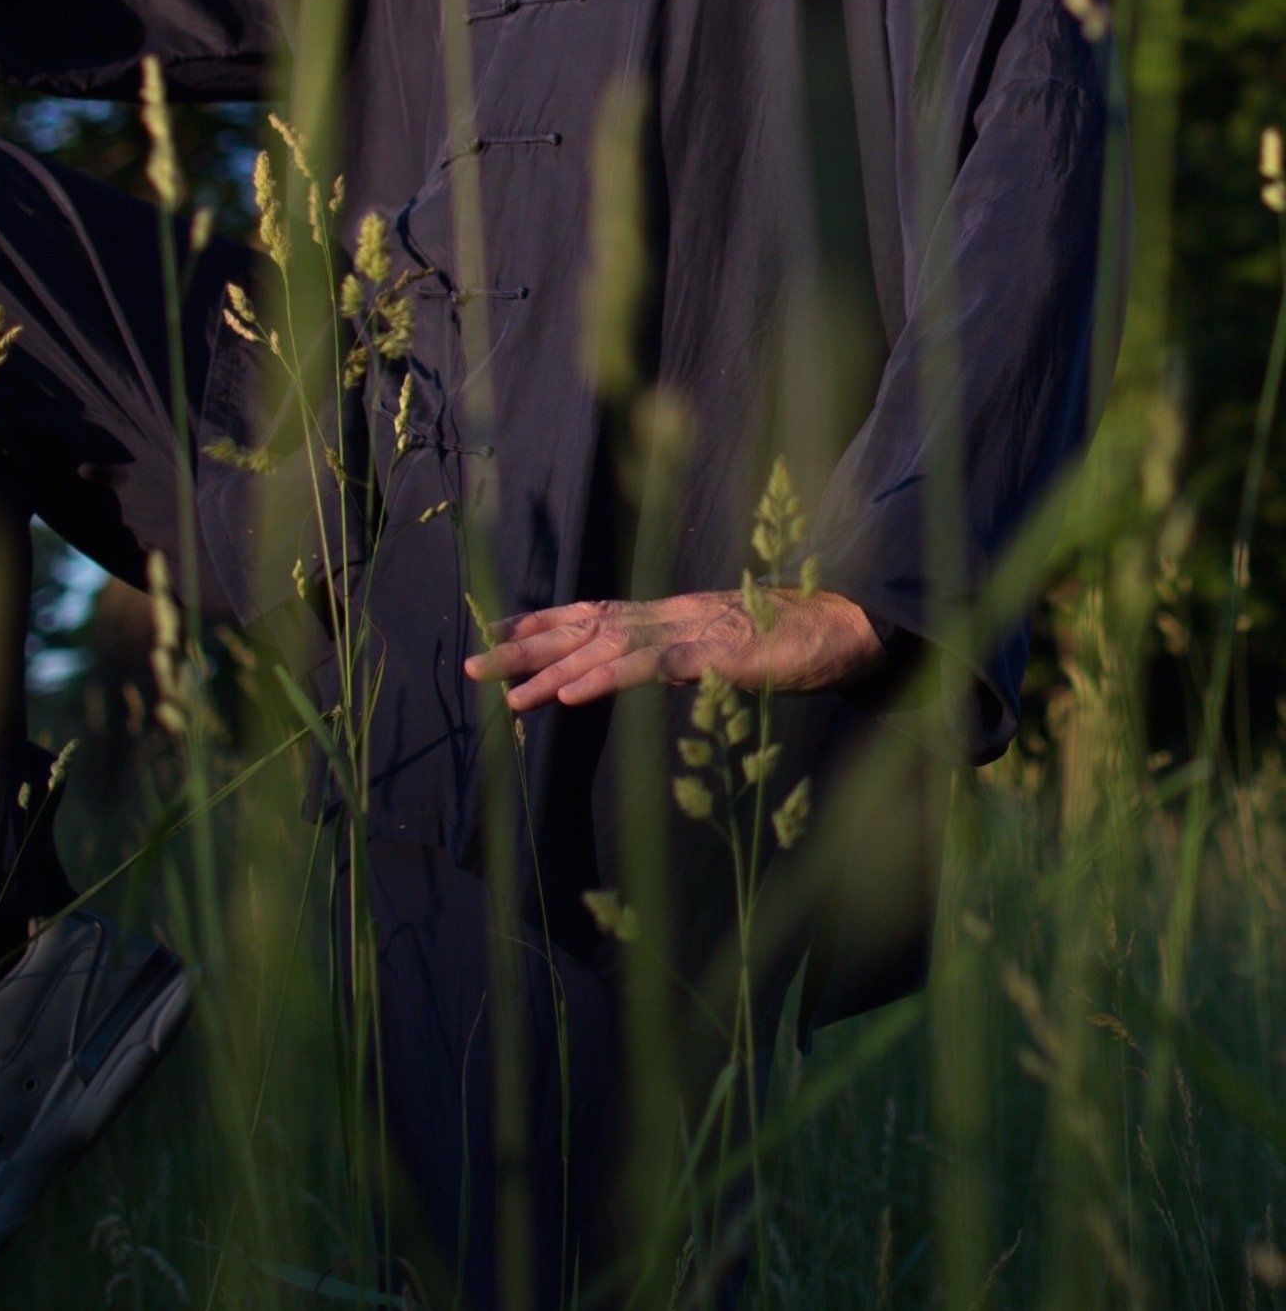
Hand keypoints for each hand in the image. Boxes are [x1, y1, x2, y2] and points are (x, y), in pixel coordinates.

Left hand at [464, 587, 883, 710]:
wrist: (840, 629)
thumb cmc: (783, 642)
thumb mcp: (718, 649)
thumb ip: (679, 657)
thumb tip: (648, 670)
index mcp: (663, 614)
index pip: (588, 614)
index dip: (540, 622)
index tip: (493, 632)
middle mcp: (663, 616)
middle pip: (580, 628)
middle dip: (524, 647)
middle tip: (470, 666)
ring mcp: (685, 632)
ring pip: (603, 648)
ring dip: (552, 672)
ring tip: (509, 696)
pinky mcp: (709, 655)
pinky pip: (648, 667)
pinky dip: (605, 678)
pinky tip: (571, 696)